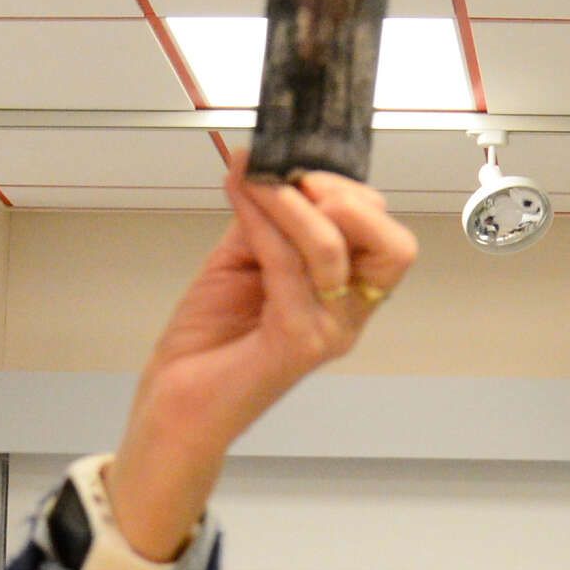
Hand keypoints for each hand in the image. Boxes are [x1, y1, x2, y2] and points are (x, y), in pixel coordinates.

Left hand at [103, 173, 414, 561]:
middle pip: (393, 248)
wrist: (176, 403)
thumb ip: (265, 220)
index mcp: (344, 297)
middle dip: (347, 199)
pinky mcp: (295, 342)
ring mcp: (326, 332)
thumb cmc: (208, 342)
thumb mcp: (242, 261)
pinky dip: (263, 221)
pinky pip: (286, 266)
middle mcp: (347, 317)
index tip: (303, 171)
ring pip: (330, 247)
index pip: (388, 240)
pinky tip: (240, 196)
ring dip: (287, 200)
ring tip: (254, 178)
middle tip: (297, 179)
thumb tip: (266, 166)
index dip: (355, 197)